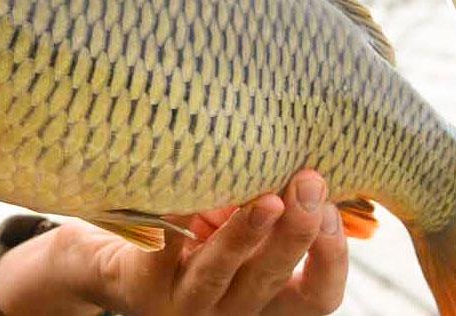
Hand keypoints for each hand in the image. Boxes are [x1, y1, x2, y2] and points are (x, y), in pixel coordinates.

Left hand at [0, 170, 348, 315]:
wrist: (123, 266)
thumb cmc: (203, 236)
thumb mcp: (248, 229)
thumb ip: (280, 205)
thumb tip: (325, 155)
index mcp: (269, 299)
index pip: (318, 297)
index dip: (331, 257)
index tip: (332, 208)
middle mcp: (233, 310)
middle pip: (272, 280)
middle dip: (296, 232)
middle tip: (309, 182)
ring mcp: (187, 302)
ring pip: (219, 272)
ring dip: (245, 235)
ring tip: (265, 198)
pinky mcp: (145, 285)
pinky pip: (161, 253)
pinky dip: (173, 222)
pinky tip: (183, 191)